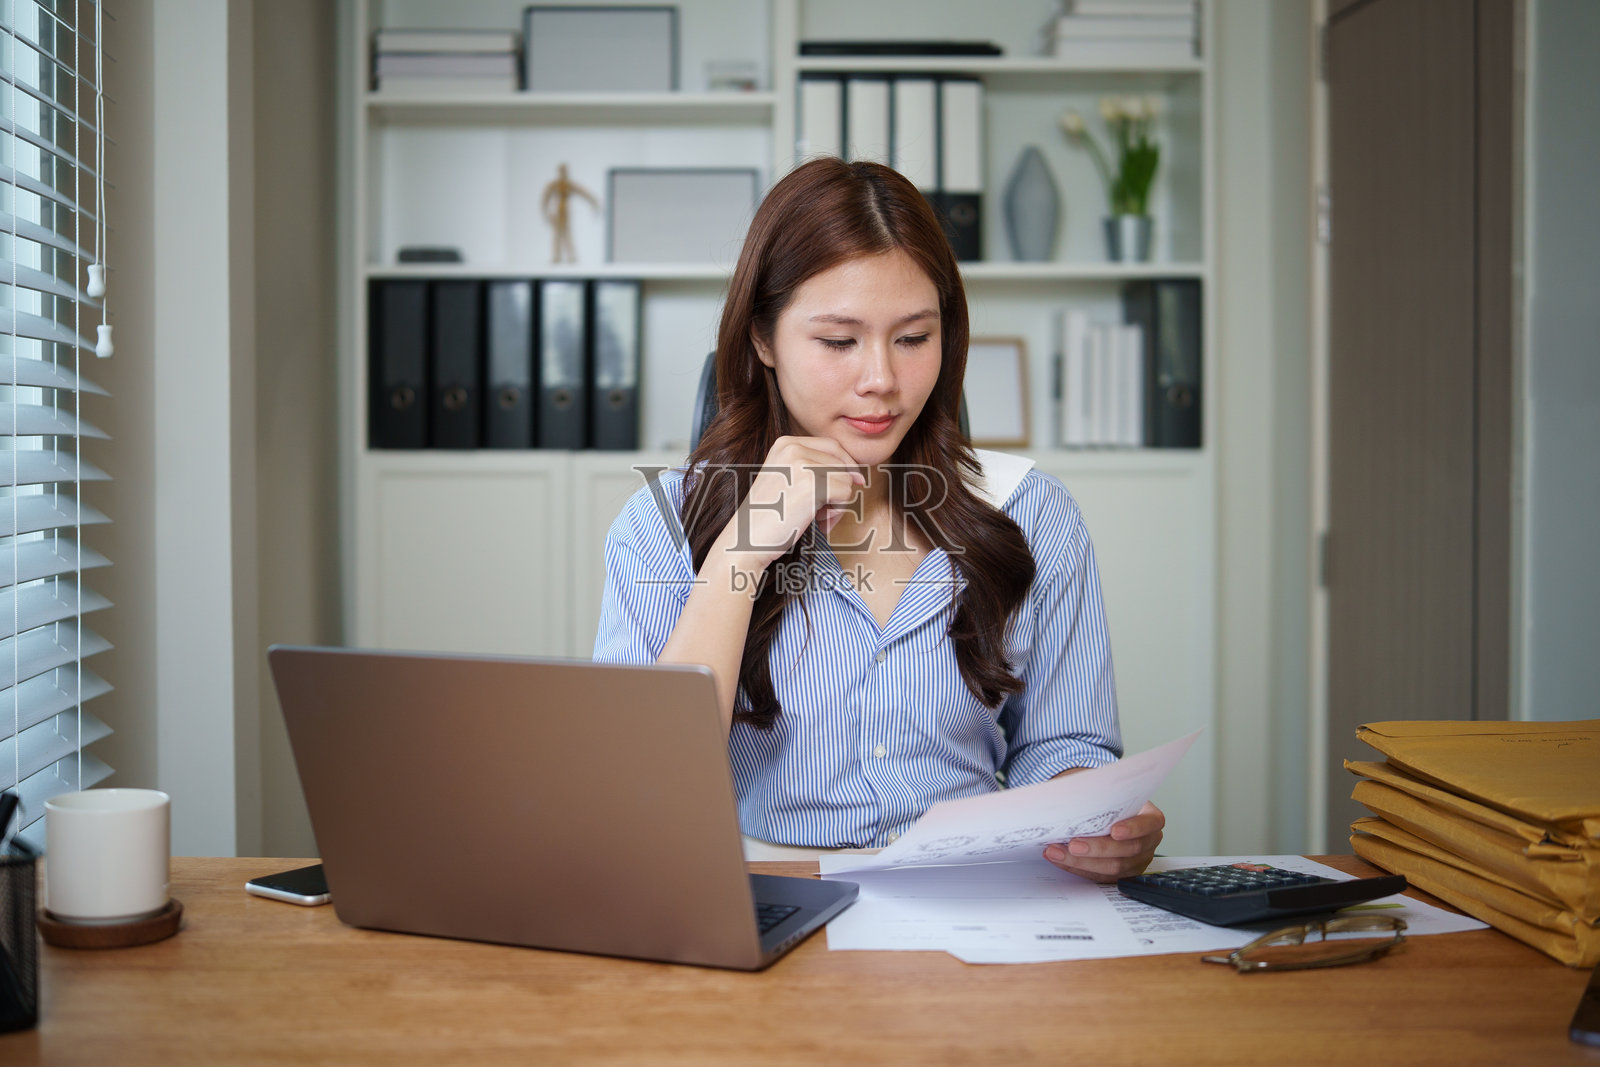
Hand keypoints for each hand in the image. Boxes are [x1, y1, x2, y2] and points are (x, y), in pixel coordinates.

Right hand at [725, 436, 864, 567]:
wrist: (746, 540)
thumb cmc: (770, 516)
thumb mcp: (788, 480)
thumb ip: (815, 469)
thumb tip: (858, 474)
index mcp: (785, 443)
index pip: (833, 446)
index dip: (846, 467)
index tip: (848, 486)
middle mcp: (793, 448)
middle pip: (842, 463)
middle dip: (840, 488)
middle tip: (824, 511)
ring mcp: (802, 464)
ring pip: (847, 479)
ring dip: (839, 503)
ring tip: (818, 518)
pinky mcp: (812, 484)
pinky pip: (846, 493)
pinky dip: (837, 512)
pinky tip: (818, 522)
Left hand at [1042, 801, 1164, 882]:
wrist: (1104, 813)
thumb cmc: (1109, 800)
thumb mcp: (1108, 790)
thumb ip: (1099, 792)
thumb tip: (1072, 792)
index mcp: (1151, 819)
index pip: (1150, 823)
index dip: (1134, 828)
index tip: (1114, 830)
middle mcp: (1148, 842)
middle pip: (1128, 850)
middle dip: (1098, 848)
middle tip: (1074, 844)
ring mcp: (1136, 861)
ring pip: (1113, 867)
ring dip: (1082, 861)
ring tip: (1057, 852)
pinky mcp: (1120, 875)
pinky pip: (1100, 876)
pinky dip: (1077, 867)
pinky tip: (1060, 858)